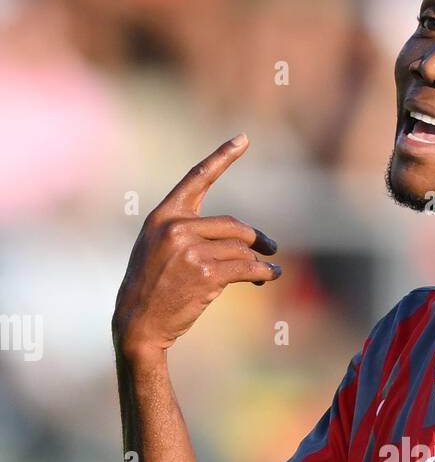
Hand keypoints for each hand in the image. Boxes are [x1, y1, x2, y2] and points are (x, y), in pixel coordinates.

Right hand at [112, 135, 280, 357]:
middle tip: (270, 248)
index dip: (222, 157)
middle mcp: (176, 228)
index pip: (197, 178)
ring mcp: (191, 251)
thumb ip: (187, 232)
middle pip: (233, 226)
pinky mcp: (207, 274)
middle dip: (255, 239)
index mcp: (163, 216)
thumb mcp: (156, 248)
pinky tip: (270, 276)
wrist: (138, 323)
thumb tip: (239, 239)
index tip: (244, 139)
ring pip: (241, 250)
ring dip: (260, 261)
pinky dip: (264, 273)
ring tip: (269, 270)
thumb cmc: (150, 288)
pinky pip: (246, 269)